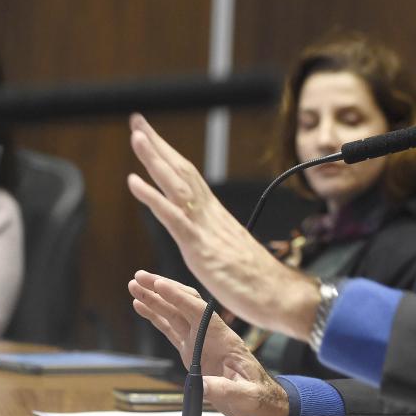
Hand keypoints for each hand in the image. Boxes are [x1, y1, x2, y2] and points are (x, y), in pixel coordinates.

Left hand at [126, 113, 318, 339]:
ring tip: (137, 136)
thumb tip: (210, 242)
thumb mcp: (231, 258)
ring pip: (176, 186)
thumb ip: (217, 244)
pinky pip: (173, 217)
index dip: (169, 156)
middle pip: (181, 172)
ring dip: (155, 159)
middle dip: (158, 146)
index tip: (151, 136)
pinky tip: (134, 181)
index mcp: (216, 218)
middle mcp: (211, 216)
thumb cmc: (259, 282)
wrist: (281, 295)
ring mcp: (206, 229)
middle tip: (138, 120)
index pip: (189, 178)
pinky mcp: (200, 247)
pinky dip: (152, 197)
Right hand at [129, 270, 288, 415]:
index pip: (198, 311)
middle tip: (139, 276)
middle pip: (184, 304)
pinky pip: (170, 328)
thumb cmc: (256, 395)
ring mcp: (199, 340)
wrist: (260, 400)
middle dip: (162, 289)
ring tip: (134, 285)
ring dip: (154, 298)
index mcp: (223, 338)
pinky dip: (155, 316)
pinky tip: (140, 305)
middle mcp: (210, 333)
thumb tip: (202, 386)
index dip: (178, 297)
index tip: (159, 285)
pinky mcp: (191, 350)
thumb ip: (224, 389)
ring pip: (174, 313)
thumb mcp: (244, 395)